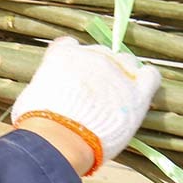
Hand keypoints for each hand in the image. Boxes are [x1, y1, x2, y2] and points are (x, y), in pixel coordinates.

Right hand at [12, 37, 161, 174]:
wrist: (60, 138)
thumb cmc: (38, 122)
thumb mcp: (31, 97)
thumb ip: (45, 88)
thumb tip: (46, 96)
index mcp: (64, 55)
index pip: (68, 45)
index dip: (70, 59)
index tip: (69, 73)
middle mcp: (92, 56)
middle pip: (99, 53)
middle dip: (96, 69)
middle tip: (91, 93)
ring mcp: (116, 72)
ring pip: (125, 61)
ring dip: (121, 73)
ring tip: (115, 95)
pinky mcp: (136, 92)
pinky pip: (150, 76)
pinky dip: (147, 78)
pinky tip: (141, 86)